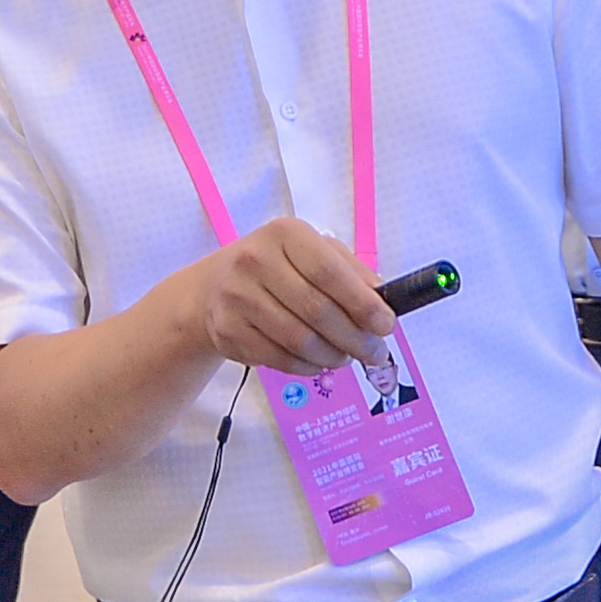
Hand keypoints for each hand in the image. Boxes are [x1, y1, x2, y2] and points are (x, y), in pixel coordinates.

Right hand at [183, 218, 395, 378]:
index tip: (386, 324)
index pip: (329, 271)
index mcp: (284, 234)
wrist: (215, 286)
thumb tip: (382, 299)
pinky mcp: (229, 331)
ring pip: (300, 341)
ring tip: (346, 356)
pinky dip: (308, 366)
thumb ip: (350, 270)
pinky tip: (318, 361)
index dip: (362, 303)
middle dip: (355, 338)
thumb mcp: (312, 252)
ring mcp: (237, 297)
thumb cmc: (276, 267)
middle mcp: (254, 261)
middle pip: (317, 311)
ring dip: (333, 356)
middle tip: (374, 352)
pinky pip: (280, 359)